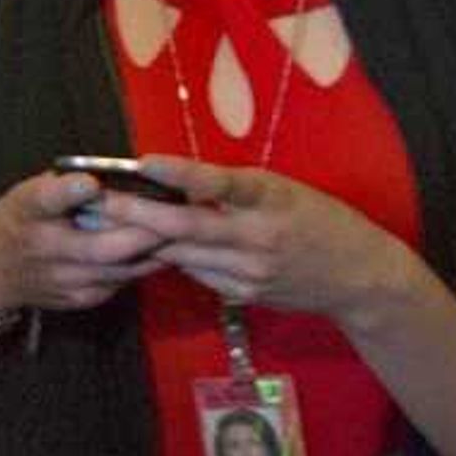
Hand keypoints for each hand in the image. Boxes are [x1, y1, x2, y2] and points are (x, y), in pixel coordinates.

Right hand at [0, 168, 173, 315]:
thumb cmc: (18, 221)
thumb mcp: (29, 193)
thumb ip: (67, 185)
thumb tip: (119, 175)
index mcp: (27, 211)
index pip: (45, 200)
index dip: (69, 191)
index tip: (90, 182)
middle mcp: (45, 248)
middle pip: (103, 246)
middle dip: (146, 232)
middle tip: (181, 215)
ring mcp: (64, 280)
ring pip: (123, 268)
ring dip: (155, 252)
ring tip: (183, 234)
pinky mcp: (80, 299)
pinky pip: (122, 282)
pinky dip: (143, 266)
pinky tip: (159, 252)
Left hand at [102, 154, 415, 328]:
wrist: (360, 277)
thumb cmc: (320, 220)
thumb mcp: (285, 191)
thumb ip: (236, 188)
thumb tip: (181, 179)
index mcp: (271, 201)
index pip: (222, 185)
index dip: (182, 173)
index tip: (144, 161)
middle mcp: (257, 237)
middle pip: (186, 226)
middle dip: (136, 213)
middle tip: (95, 199)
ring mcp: (249, 271)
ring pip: (183, 254)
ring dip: (142, 238)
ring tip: (102, 222)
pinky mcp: (244, 294)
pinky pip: (197, 273)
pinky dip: (173, 258)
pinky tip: (148, 247)